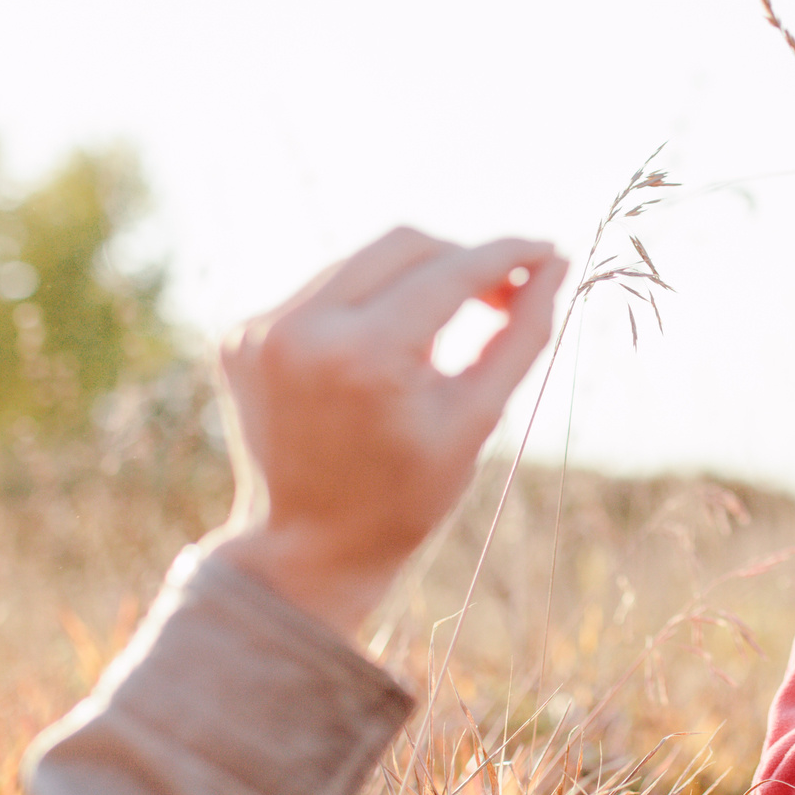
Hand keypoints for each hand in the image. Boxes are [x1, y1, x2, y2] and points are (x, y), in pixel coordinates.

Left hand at [207, 227, 567, 639]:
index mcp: (365, 356)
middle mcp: (303, 328)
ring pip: (361, 260)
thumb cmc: (403, 497)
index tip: (546, 251)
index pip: (451, 272)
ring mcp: (262, 329)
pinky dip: (363, 305)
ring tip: (440, 332)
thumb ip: (521, 335)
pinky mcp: (241, 335)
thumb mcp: (475, 420)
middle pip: (404, 244)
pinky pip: (321, 291)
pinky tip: (380, 352)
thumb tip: (554, 264)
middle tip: (501, 295)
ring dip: (412, 280)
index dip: (506, 255)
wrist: (305, 550)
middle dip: (461, 259)